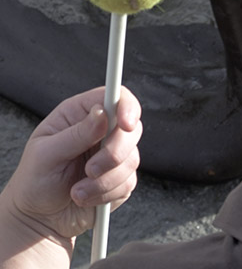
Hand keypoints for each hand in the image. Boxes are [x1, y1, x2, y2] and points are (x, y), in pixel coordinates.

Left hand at [2, 87, 141, 243]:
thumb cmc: (34, 181)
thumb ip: (76, 134)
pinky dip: (106, 194)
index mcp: (81, 114)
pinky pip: (128, 182)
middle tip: (90, 170)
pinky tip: (85, 198)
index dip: (126, 106)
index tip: (125, 124)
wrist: (37, 220)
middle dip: (113, 153)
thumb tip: (102, 113)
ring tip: (77, 191)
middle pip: (131, 128)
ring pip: (131, 158)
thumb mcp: (46, 154)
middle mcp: (101, 130)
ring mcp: (112, 154)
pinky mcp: (119, 179)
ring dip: (105, 181)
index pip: (116, 97)